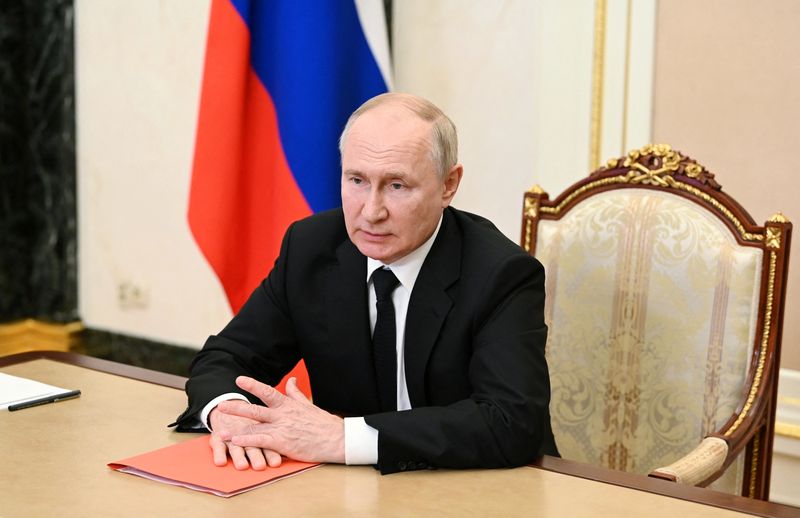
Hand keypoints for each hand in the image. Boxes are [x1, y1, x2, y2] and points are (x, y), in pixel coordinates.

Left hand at [215, 376, 344, 463]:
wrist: (337, 439)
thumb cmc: (325, 423)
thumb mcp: (309, 405)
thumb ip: (296, 393)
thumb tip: (290, 380)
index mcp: (289, 405)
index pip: (267, 391)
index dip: (252, 385)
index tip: (239, 379)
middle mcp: (283, 415)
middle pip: (255, 409)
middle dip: (237, 408)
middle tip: (222, 405)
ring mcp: (282, 429)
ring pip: (255, 427)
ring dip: (237, 429)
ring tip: (221, 431)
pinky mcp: (283, 443)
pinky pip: (261, 441)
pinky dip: (248, 441)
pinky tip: (236, 442)